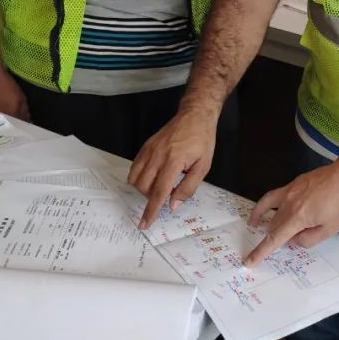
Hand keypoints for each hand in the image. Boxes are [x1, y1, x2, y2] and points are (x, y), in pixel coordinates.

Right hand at [128, 107, 217, 228]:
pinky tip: (151, 176)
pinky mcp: (145, 146)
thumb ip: (188, 188)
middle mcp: (158, 156)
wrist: (195, 115)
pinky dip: (138, 177)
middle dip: (151, 198)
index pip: (159, 192)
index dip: (151, 210)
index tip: (145, 224)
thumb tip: (173, 205)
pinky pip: (134, 167)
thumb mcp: (203, 166)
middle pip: (144, 187)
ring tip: (159, 185)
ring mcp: (149, 150)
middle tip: (166, 194)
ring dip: (143, 189)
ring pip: (135, 178)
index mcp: (174, 161)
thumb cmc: (202, 140)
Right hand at [243, 159, 338, 266]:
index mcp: (298, 218)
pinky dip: (264, 205)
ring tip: (256, 226)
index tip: (249, 261)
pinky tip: (264, 209)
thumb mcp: (330, 229)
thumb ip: (309, 239)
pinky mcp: (292, 184)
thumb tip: (293, 240)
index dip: (260, 252)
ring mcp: (289, 192)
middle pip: (274, 226)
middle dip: (275, 237)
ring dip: (268, 223)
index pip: (275, 239)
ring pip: (272, 212)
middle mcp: (289, 205)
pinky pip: (272, 196)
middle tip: (288, 241)